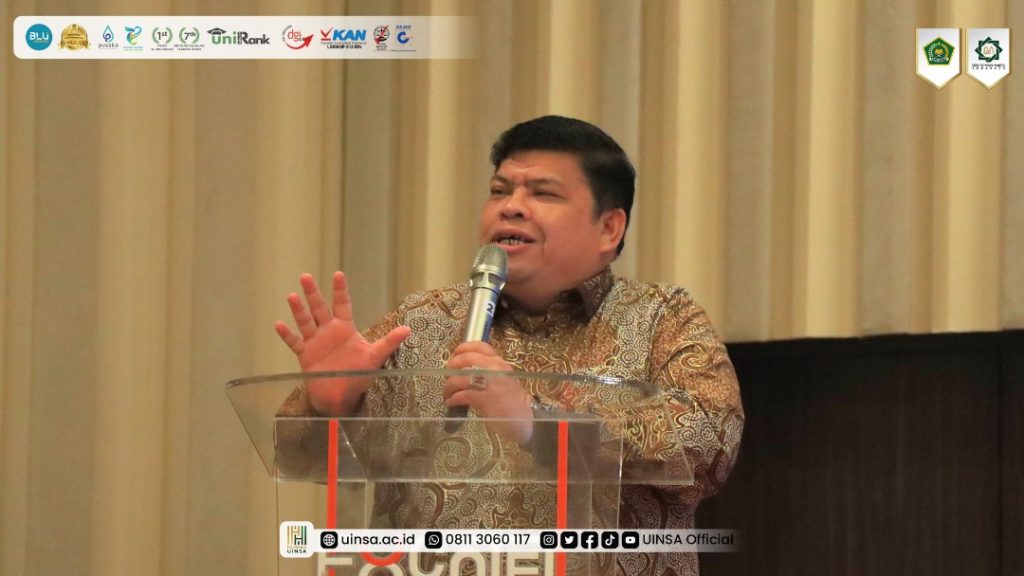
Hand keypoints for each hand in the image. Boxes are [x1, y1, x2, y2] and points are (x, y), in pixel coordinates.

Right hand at [275, 272, 410, 414]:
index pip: (342, 305)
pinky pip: (295, 343)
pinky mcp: (305, 355)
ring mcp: (315, 342)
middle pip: (319, 308)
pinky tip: (279, 325)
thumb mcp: (375, 357)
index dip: (340, 290)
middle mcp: (328, 331)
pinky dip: (287, 335)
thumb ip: (389, 342)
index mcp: (345, 328)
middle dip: (313, 293)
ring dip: (299, 310)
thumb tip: (407, 329)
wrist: (341, 396)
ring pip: (306, 322)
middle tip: (306, 276)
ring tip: (292, 296)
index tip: (338, 274)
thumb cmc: (358, 374)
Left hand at [443, 342, 533, 443]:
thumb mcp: (504, 377)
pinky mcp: (484, 399)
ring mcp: (489, 384)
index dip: (462, 348)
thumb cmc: (512, 399)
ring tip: (447, 393)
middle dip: (451, 367)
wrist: (523, 417)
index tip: (454, 355)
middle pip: (465, 359)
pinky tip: (451, 402)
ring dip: (449, 386)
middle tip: (447, 375)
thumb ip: (489, 370)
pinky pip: (462, 395)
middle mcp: (494, 369)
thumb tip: (466, 368)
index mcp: (499, 362)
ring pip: (460, 378)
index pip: (479, 346)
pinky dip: (453, 398)